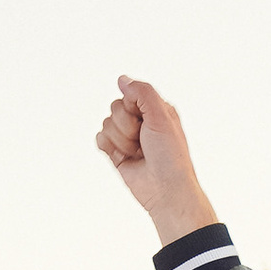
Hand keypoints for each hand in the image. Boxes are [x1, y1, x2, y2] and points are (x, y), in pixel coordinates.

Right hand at [98, 76, 217, 245]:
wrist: (165, 190)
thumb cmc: (170, 155)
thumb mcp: (162, 116)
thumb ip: (142, 92)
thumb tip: (122, 79)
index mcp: (155, 109)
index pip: (129, 93)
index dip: (133, 107)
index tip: (147, 121)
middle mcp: (141, 121)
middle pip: (115, 107)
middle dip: (126, 126)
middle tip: (143, 141)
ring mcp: (128, 137)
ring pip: (106, 124)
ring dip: (121, 140)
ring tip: (138, 153)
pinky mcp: (117, 152)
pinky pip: (100, 138)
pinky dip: (108, 147)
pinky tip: (123, 156)